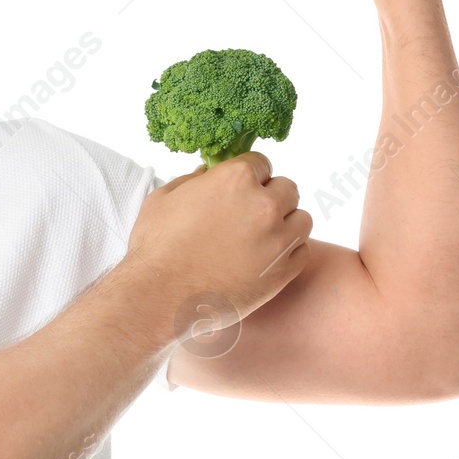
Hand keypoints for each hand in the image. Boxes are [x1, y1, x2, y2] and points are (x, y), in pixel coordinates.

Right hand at [121, 153, 311, 339]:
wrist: (159, 296)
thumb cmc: (156, 246)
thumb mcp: (165, 198)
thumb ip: (192, 180)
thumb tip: (207, 174)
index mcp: (236, 179)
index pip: (262, 163)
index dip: (249, 175)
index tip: (240, 190)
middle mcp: (264, 205)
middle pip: (288, 189)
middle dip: (271, 197)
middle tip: (250, 214)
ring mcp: (277, 240)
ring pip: (302, 220)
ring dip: (285, 224)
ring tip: (263, 237)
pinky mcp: (282, 273)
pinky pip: (301, 252)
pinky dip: (288, 253)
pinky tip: (266, 259)